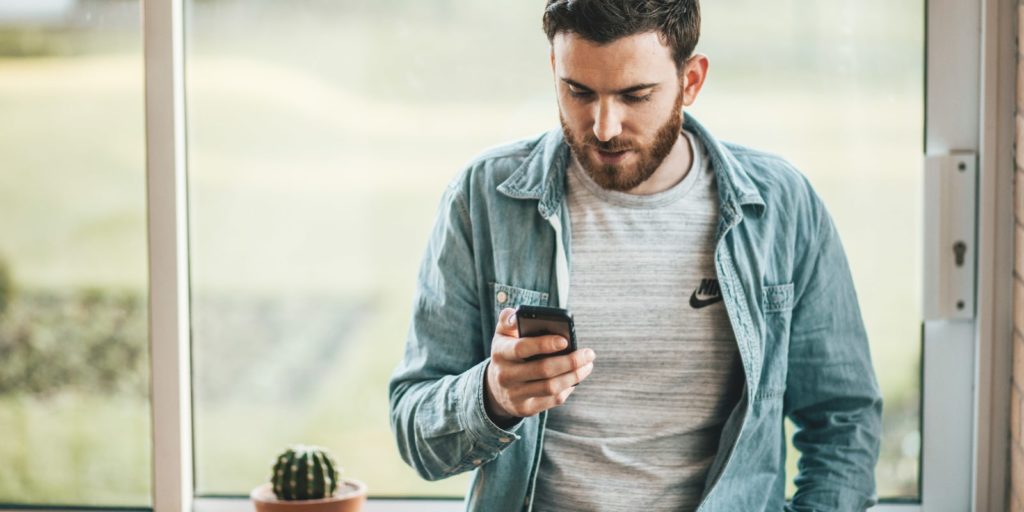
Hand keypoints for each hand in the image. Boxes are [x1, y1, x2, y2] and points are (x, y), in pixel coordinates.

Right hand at [484, 308, 595, 424]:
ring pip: (551, 387)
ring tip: (587, 365)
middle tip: (589, 354)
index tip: (565, 340)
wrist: (495, 387)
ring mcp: (514, 395)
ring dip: (574, 376)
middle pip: (543, 370)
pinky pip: (552, 400)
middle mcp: (505, 376)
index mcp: (500, 352)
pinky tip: (575, 379)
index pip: (522, 348)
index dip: (544, 344)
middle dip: (570, 362)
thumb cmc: (507, 353)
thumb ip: (509, 319)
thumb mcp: (502, 334)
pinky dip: (567, 389)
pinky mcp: (525, 409)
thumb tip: (518, 315)